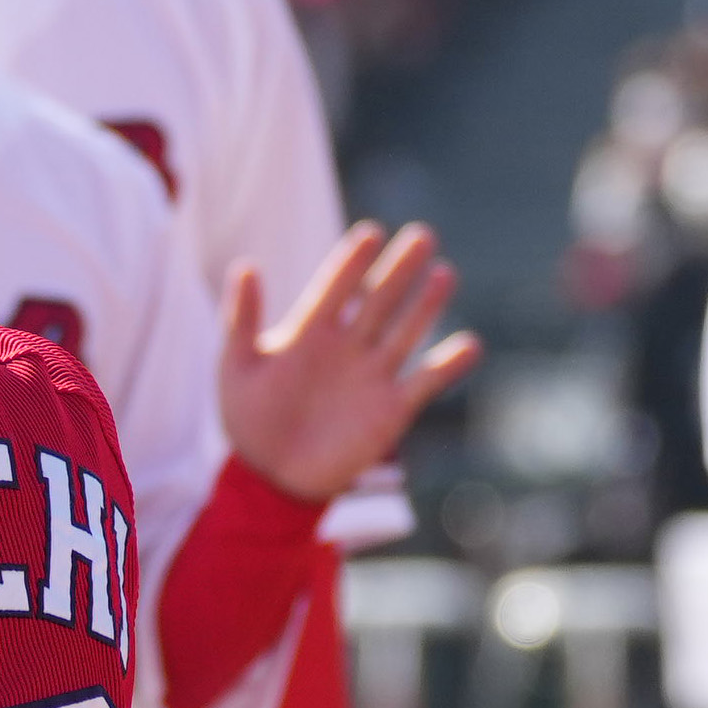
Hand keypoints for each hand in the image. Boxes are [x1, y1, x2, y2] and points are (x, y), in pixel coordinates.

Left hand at [218, 222, 481, 503]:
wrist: (271, 474)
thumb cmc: (247, 417)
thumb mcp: (237, 366)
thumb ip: (241, 318)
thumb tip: (246, 265)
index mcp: (308, 332)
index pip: (335, 287)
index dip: (352, 262)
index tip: (371, 233)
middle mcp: (346, 347)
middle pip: (378, 300)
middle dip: (398, 269)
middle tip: (422, 235)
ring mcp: (372, 375)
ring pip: (405, 331)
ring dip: (425, 304)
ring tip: (444, 272)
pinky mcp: (392, 408)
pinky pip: (425, 381)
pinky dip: (448, 365)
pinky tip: (470, 344)